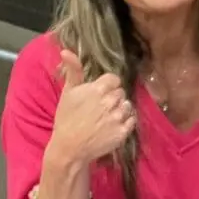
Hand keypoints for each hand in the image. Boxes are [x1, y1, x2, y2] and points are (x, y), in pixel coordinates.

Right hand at [47, 50, 136, 165]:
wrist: (69, 148)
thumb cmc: (66, 119)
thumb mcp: (67, 92)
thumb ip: (72, 70)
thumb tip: (66, 50)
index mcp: (97, 89)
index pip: (114, 79)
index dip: (108, 85)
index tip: (100, 93)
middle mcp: (109, 102)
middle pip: (121, 92)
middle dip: (113, 97)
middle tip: (101, 106)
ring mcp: (117, 118)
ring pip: (128, 105)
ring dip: (120, 109)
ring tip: (108, 116)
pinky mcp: (122, 132)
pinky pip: (132, 120)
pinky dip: (126, 121)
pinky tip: (114, 124)